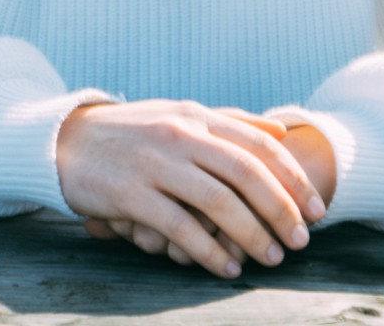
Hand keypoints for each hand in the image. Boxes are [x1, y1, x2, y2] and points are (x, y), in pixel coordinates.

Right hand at [57, 101, 325, 278]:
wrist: (66, 142)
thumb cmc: (132, 133)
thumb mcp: (180, 116)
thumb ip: (230, 122)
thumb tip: (281, 134)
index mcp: (195, 116)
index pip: (258, 145)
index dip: (293, 179)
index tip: (317, 210)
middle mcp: (180, 135)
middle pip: (246, 173)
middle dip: (281, 210)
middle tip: (301, 240)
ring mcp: (155, 163)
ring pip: (218, 202)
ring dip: (252, 234)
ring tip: (271, 258)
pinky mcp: (132, 194)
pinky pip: (180, 227)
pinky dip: (209, 251)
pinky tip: (226, 267)